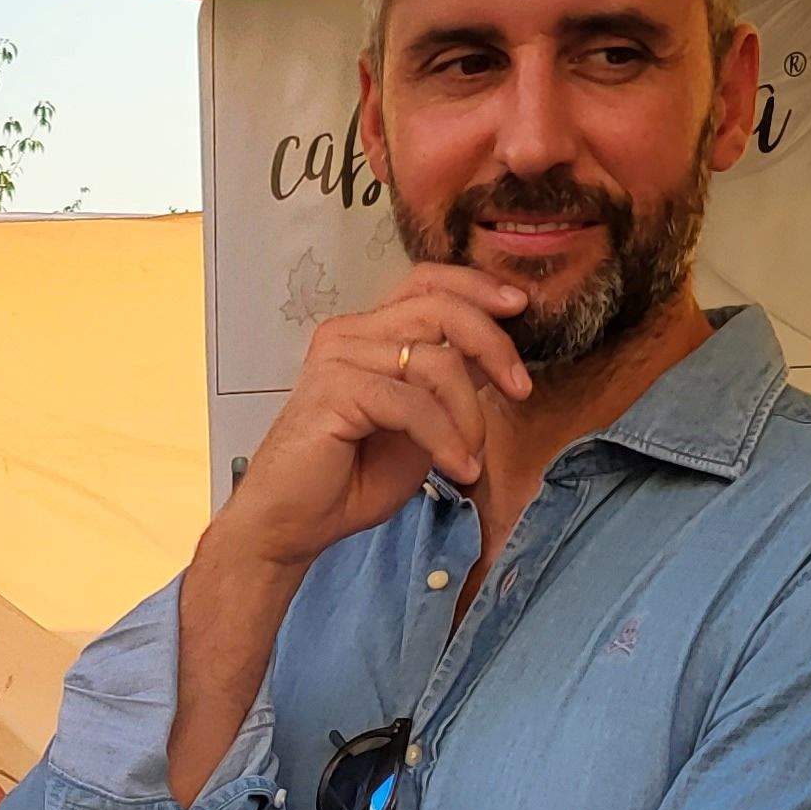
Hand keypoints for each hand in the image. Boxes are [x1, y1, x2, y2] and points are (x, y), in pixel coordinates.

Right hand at [213, 266, 534, 576]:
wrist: (290, 525)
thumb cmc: (348, 480)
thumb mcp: (417, 426)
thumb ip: (446, 389)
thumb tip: (494, 361)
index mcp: (366, 334)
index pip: (427, 284)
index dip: (476, 287)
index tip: (518, 306)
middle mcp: (350, 335)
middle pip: (440, 309)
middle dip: (493, 346)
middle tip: (520, 389)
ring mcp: (339, 359)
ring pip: (436, 362)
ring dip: (469, 415)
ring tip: (472, 458)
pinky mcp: (335, 392)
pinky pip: (413, 405)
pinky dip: (446, 439)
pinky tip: (457, 470)